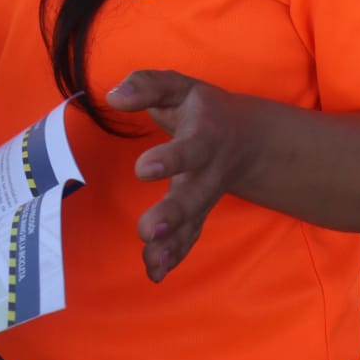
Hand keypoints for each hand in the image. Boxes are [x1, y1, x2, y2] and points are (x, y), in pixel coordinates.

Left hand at [106, 70, 258, 283]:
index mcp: (204, 137)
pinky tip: (155, 273)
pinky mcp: (198, 214)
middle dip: (173, 214)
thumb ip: (147, 86)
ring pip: (192, 223)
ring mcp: (204, 197)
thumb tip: (115, 96)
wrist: (244, 137)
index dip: (170, 160)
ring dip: (172, 245)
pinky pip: (189, 238)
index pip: (190, 150)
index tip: (143, 169)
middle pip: (194, 196)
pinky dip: (174, 256)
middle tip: (148, 230)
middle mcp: (208, 172)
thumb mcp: (177, 86)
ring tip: (151, 262)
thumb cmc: (199, 108)